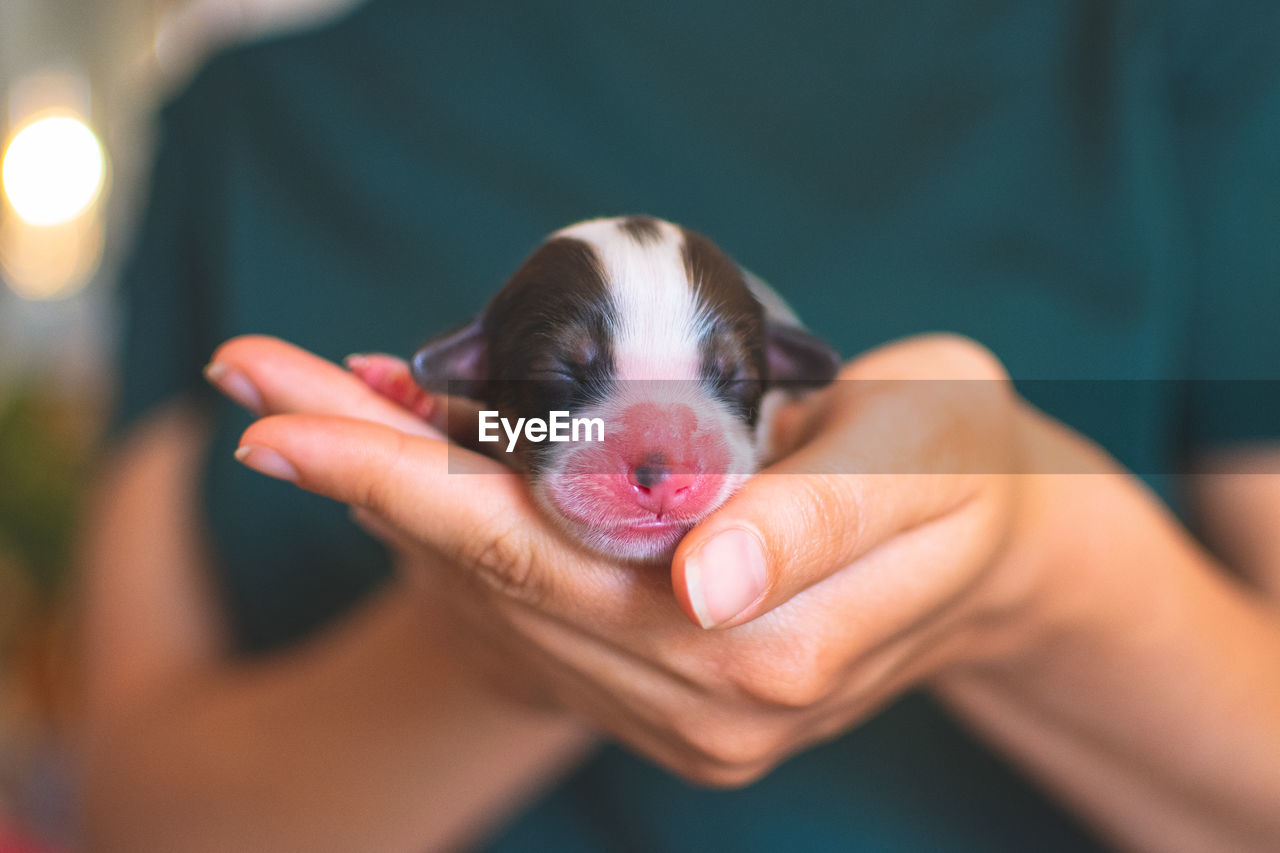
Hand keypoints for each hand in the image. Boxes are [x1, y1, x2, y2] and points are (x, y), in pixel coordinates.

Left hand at [210, 333, 1088, 785]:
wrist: (1001, 547)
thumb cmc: (968, 472)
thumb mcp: (922, 460)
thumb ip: (817, 527)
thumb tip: (702, 581)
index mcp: (762, 652)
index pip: (543, 558)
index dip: (402, 482)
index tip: (282, 416)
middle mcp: (706, 709)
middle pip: (490, 583)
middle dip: (363, 477)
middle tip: (257, 378)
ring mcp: (681, 720)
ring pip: (493, 606)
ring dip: (393, 505)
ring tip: (307, 406)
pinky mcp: (668, 701)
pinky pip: (529, 616)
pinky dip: (456, 537)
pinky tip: (406, 469)